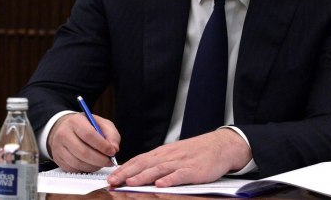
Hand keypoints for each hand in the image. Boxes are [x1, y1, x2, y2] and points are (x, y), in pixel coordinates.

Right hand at [48, 112, 120, 172]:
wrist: (65, 129)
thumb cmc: (86, 126)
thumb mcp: (101, 123)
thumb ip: (111, 134)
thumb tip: (114, 149)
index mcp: (75, 121)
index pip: (88, 135)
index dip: (102, 145)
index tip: (112, 151)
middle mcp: (64, 134)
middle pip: (83, 152)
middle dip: (100, 159)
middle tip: (110, 161)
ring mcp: (59, 148)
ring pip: (78, 163)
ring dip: (94, 166)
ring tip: (102, 162)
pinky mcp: (59, 160)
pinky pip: (74, 169)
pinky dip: (86, 169)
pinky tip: (92, 164)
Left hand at [107, 128, 250, 187]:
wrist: (220, 146)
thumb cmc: (196, 152)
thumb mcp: (174, 154)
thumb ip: (157, 162)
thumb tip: (137, 172)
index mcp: (162, 153)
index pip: (139, 160)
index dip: (124, 169)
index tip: (110, 177)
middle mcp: (169, 156)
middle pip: (144, 164)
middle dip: (126, 174)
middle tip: (112, 182)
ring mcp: (181, 163)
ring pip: (158, 169)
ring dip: (143, 177)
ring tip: (130, 183)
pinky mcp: (194, 170)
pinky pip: (180, 175)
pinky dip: (170, 179)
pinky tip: (161, 184)